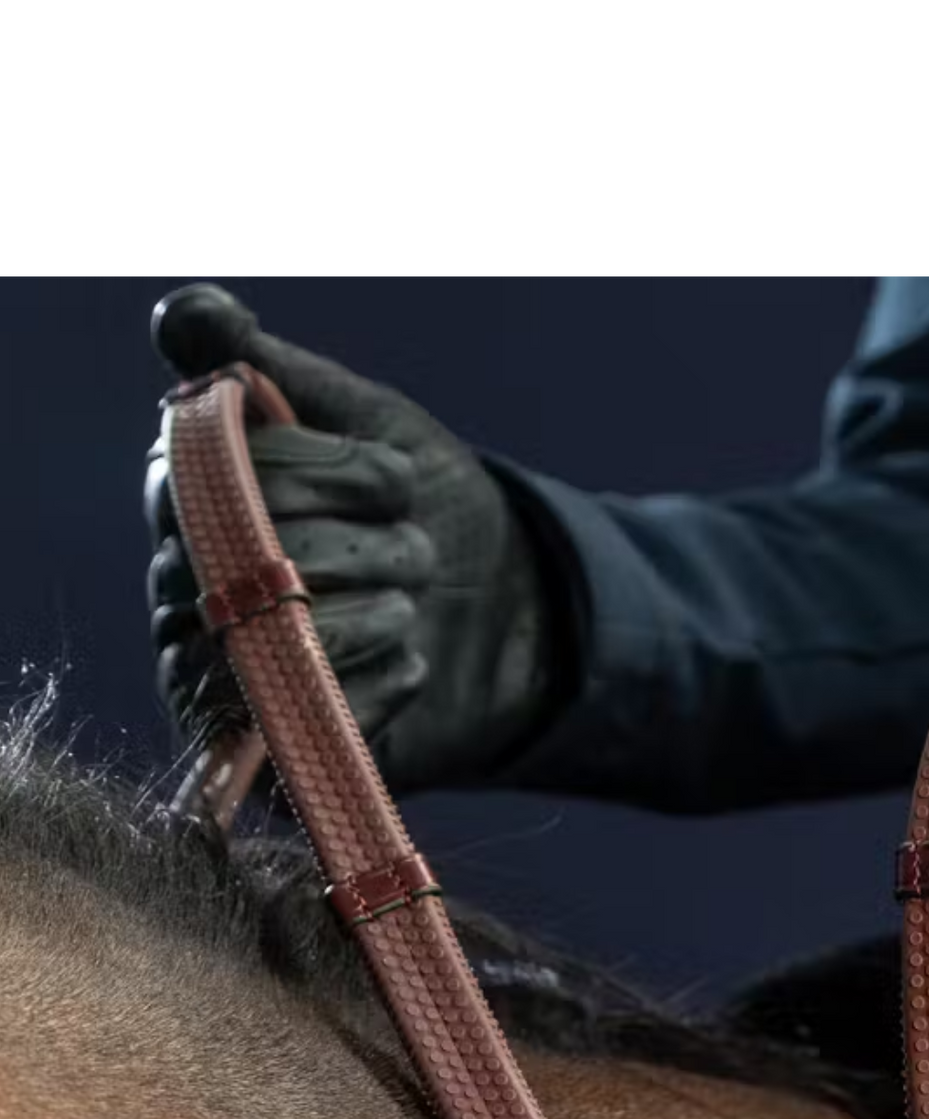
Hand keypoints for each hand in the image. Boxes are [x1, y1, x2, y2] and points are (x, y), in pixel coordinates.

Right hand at [146, 284, 561, 794]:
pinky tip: (414, 659)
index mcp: (189, 504)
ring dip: (382, 612)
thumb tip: (195, 319)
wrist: (515, 615)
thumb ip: (281, 374)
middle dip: (369, 546)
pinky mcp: (280, 760)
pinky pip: (326, 716)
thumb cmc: (431, 512)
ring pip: (285, 646)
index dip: (324, 475)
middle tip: (419, 549)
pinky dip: (391, 676)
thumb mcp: (370, 424)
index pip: (223, 481)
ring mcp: (224, 683)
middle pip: (255, 565)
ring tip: (415, 602)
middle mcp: (185, 593)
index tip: (396, 477)